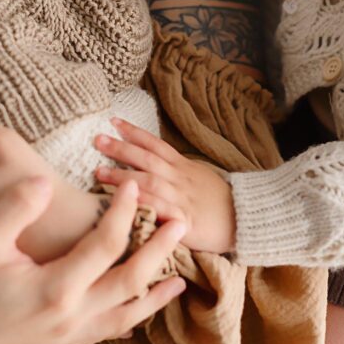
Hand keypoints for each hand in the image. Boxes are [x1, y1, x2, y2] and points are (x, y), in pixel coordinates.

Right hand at [0, 178, 187, 343]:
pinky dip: (130, 319)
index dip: (123, 212)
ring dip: (154, 295)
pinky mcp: (58, 343)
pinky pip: (107, 332)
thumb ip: (15, 207)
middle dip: (158, 251)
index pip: (106, 245)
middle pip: (131, 282)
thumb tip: (46, 182)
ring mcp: (67, 335)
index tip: (130, 186)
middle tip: (179, 223)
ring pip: (126, 317)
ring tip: (179, 280)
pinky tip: (137, 309)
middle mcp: (70, 316)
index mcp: (55, 288)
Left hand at [94, 118, 235, 253]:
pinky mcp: (185, 221)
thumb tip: (150, 164)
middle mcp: (180, 179)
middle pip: (148, 159)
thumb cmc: (219, 202)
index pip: (156, 144)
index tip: (113, 121)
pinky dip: (144, 206)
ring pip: (150, 183)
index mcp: (183, 167)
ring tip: (99, 172)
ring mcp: (182, 199)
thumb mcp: (198, 178)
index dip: (135, 132)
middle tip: (97, 139)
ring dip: (123, 176)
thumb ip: (175, 172)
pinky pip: (162, 212)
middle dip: (121, 148)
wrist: (245, 221)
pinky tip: (125, 204)